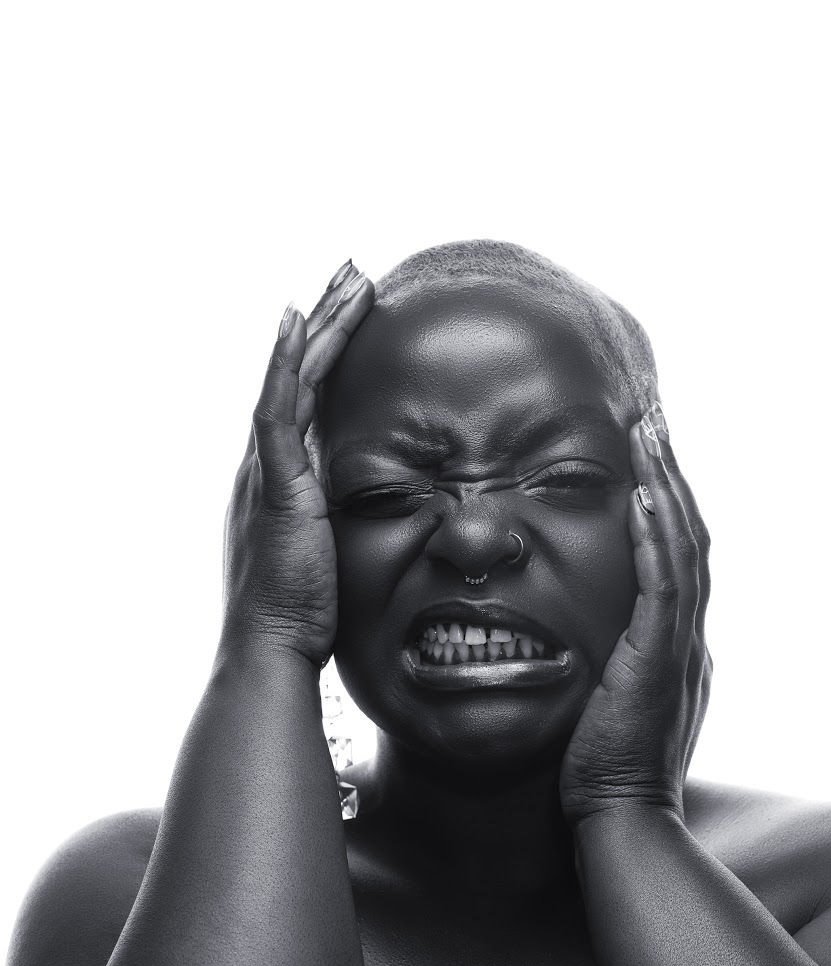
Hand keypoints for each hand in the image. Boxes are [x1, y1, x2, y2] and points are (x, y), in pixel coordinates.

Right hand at [221, 262, 373, 664]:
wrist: (272, 649)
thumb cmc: (307, 616)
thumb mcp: (334, 556)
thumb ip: (350, 525)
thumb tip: (390, 513)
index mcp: (282, 479)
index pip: (307, 399)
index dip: (328, 355)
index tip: (352, 316)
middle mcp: (266, 465)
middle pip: (298, 375)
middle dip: (326, 323)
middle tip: (353, 274)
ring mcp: (264, 472)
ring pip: (292, 379)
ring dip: (319, 325)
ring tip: (348, 278)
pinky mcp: (272, 486)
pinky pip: (275, 411)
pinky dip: (282, 364)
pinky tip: (294, 320)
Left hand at [559, 405, 712, 823]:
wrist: (622, 823)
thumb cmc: (597, 777)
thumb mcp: (603, 712)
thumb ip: (604, 673)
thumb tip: (581, 650)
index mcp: (674, 649)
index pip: (674, 561)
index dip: (662, 509)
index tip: (641, 463)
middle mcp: (687, 641)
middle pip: (687, 540)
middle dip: (669, 479)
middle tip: (650, 424)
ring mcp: (681, 649)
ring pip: (683, 549)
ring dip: (665, 488)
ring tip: (647, 434)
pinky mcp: (662, 660)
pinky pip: (665, 585)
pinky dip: (656, 536)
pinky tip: (641, 494)